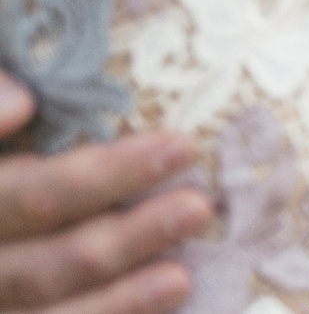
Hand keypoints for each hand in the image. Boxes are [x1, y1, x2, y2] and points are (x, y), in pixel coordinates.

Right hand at [0, 74, 208, 313]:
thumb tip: (23, 101)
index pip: (32, 196)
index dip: (105, 175)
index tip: (180, 146)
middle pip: (43, 265)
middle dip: (125, 240)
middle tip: (198, 207)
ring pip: (44, 312)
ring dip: (117, 300)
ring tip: (182, 277)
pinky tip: (158, 301)